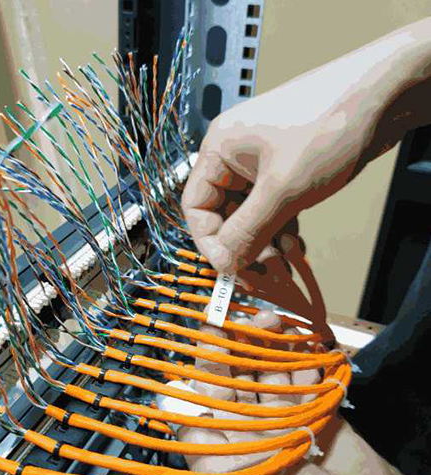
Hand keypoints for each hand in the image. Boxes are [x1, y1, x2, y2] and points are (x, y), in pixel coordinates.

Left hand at [163, 310, 409, 474]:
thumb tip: (165, 404)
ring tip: (276, 321)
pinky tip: (301, 340)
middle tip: (253, 316)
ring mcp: (286, 417)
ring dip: (275, 346)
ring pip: (274, 373)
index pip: (211, 391)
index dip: (210, 360)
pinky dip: (304, 360)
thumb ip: (196, 441)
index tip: (211, 328)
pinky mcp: (318, 413)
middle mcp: (251, 426)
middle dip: (244, 345)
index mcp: (226, 442)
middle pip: (243, 376)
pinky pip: (307, 380)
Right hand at [182, 18, 430, 272]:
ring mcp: (262, 162)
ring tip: (286, 261)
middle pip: (224, 214)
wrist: (388, 91)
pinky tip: (297, 246)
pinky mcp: (287, 168)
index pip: (196, 207)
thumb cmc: (333, 121)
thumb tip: (225, 263)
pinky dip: (282, 229)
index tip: (232, 267)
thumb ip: (248, 231)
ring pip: (250, 215)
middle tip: (263, 272)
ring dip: (266, 242)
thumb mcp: (283, 189)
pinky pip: (272, 208)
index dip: (211, 242)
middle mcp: (236, 155)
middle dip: (243, 245)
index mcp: (220, 149)